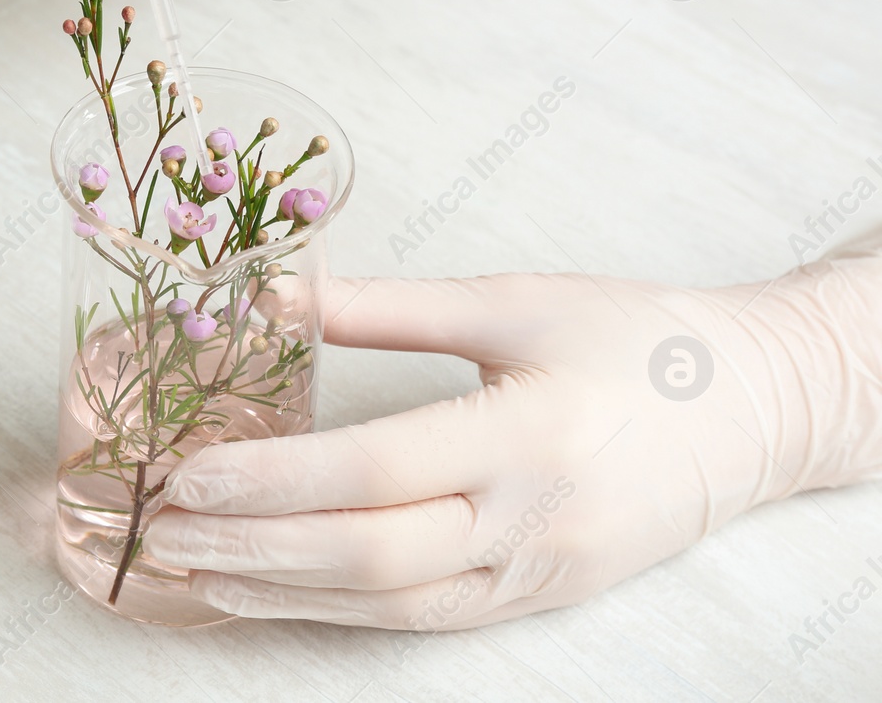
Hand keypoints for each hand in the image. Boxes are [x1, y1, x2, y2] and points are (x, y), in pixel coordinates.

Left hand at [142, 245, 881, 628]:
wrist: (754, 411)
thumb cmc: (636, 340)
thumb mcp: (513, 300)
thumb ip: (388, 306)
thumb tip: (275, 294)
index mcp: (527, 433)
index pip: (372, 472)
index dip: (271, 479)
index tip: (186, 470)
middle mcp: (529, 522)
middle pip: (366, 554)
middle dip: (252, 545)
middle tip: (159, 525)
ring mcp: (535, 575)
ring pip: (385, 604)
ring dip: (278, 590)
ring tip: (188, 566)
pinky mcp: (536, 599)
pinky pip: (421, 619)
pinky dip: (335, 611)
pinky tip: (270, 593)